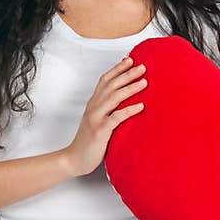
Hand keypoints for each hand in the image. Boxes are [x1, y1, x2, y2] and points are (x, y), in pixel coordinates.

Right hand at [65, 57, 146, 177]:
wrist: (74, 159)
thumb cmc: (88, 141)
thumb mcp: (96, 121)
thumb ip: (106, 110)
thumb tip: (123, 101)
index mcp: (93, 104)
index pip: (105, 80)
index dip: (117, 69)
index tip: (130, 60)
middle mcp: (94, 107)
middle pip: (111, 85)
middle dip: (127, 74)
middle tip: (142, 67)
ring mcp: (96, 118)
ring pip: (114, 97)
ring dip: (130, 88)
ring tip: (144, 82)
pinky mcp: (100, 131)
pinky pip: (116, 117)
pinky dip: (129, 110)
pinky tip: (141, 106)